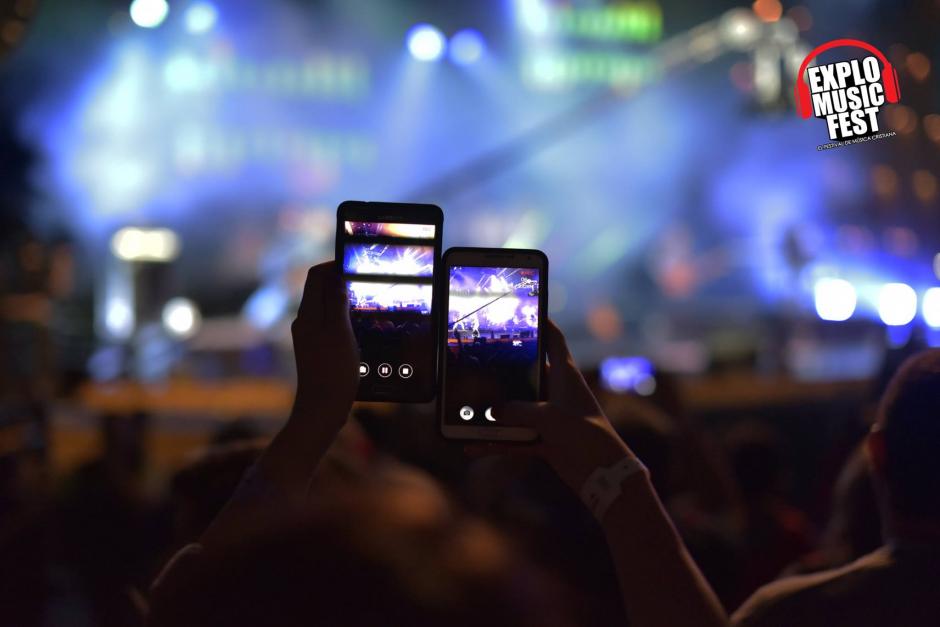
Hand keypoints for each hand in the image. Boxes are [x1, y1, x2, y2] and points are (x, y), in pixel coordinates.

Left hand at [290, 261, 358, 426]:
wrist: (321, 410)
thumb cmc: (332, 372)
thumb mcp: (340, 333)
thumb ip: (337, 303)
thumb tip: (337, 276)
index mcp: (307, 314)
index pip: (316, 276)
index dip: (334, 265)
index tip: (355, 263)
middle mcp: (305, 323)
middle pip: (320, 290)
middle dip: (340, 281)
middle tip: (364, 280)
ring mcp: (310, 337)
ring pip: (326, 307)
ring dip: (343, 299)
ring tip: (364, 301)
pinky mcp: (318, 350)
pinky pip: (329, 324)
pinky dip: (343, 318)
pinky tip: (358, 327)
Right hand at [468, 320, 635, 494]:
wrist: (604, 474)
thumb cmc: (585, 436)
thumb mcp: (550, 418)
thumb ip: (518, 411)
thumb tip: (493, 412)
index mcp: (565, 376)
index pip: (554, 340)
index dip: (542, 323)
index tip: (525, 310)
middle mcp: (556, 392)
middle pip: (527, 372)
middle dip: (505, 368)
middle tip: (478, 358)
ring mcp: (549, 416)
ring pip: (516, 407)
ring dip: (494, 411)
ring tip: (467, 405)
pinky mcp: (544, 439)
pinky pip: (513, 438)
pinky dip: (495, 442)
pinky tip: (473, 446)